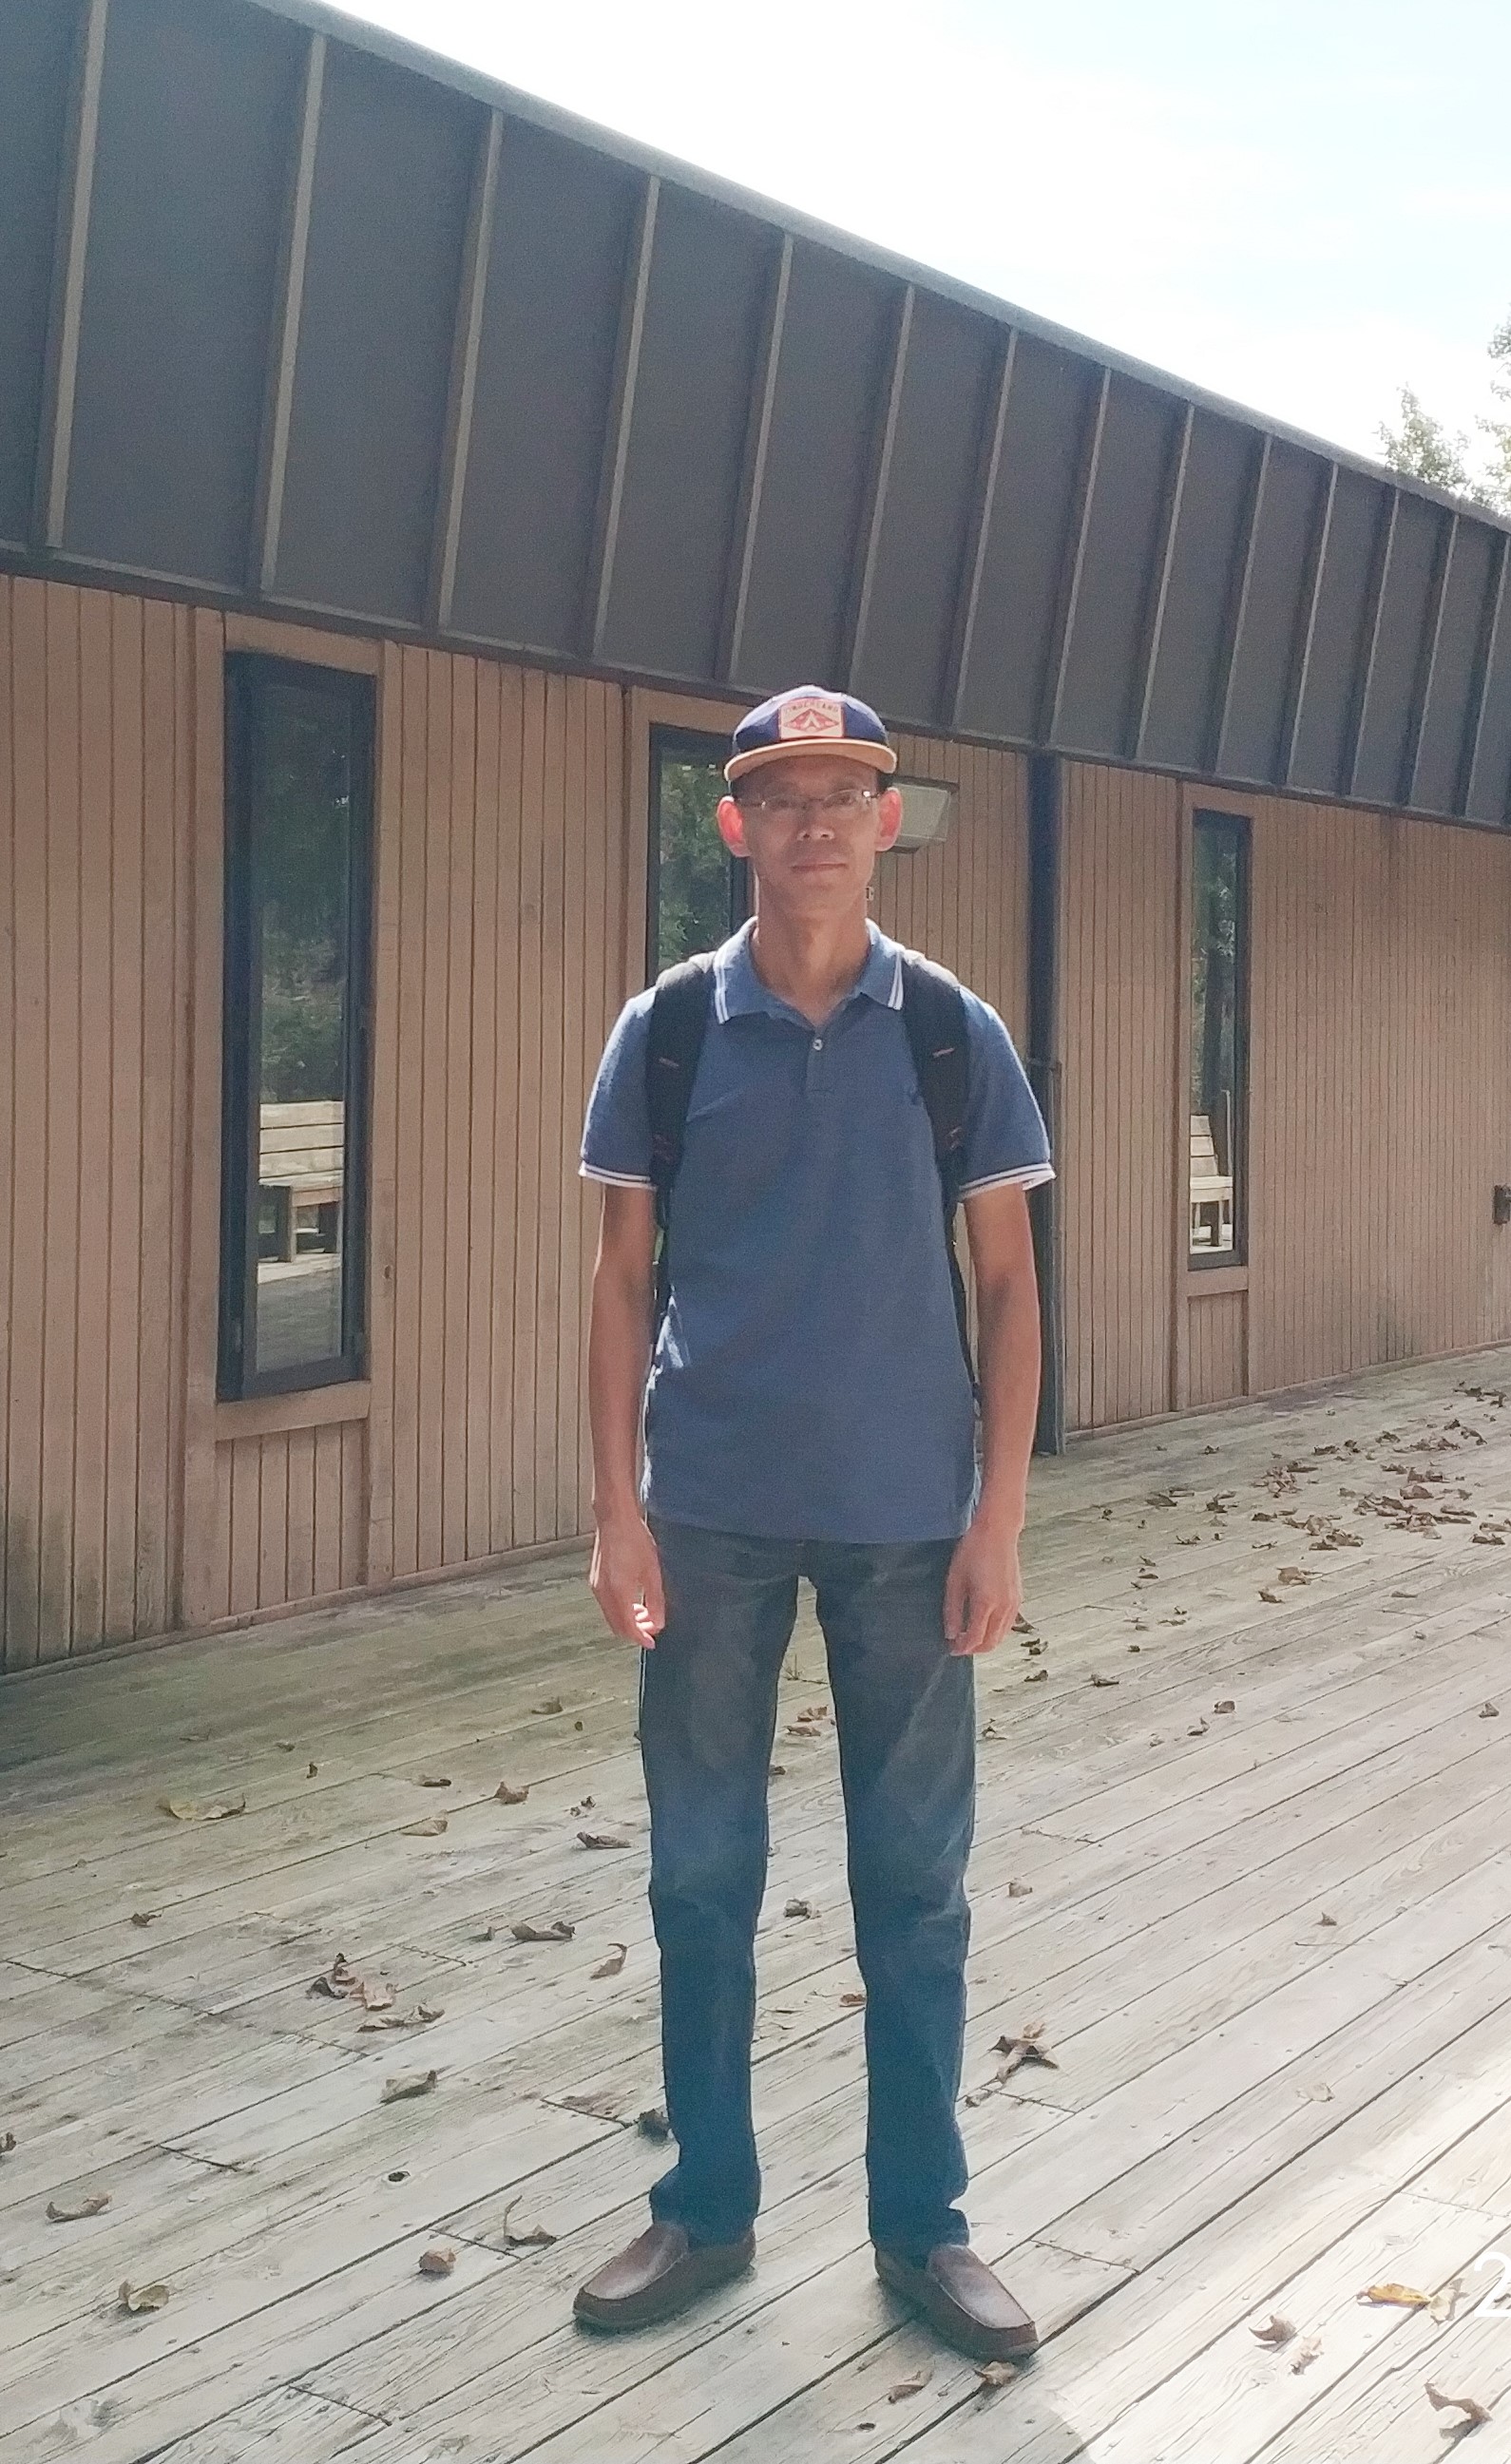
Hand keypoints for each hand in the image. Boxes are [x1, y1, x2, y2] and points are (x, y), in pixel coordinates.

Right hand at [589, 1516, 665, 1647]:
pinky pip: (607, 1605)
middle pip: (617, 1626)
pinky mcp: (595, 1580)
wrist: (614, 1519)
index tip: (652, 1643)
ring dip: (627, 1621)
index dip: (641, 1638)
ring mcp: (596, 1587)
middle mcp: (603, 1593)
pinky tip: (634, 1602)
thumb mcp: (652, 1573)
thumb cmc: (635, 1541)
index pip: (628, 1628)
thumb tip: (658, 1623)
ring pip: (611, 1616)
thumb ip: (656, 1601)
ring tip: (646, 1614)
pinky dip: (620, 1610)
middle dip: (634, 1632)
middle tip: (651, 1629)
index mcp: (618, 1593)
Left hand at [943, 1516, 1022, 1655]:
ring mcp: (1014, 1603)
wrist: (997, 1532)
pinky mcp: (1018, 1598)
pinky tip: (983, 1624)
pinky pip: (1008, 1625)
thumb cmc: (973, 1551)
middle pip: (990, 1643)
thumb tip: (950, 1633)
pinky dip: (995, 1631)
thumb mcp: (955, 1580)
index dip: (962, 1647)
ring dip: (985, 1641)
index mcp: (985, 1603)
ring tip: (968, 1635)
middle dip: (974, 1649)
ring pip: (1001, 1636)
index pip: (975, 1638)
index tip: (951, 1648)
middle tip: (959, 1645)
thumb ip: (952, 1610)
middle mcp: (1003, 1607)